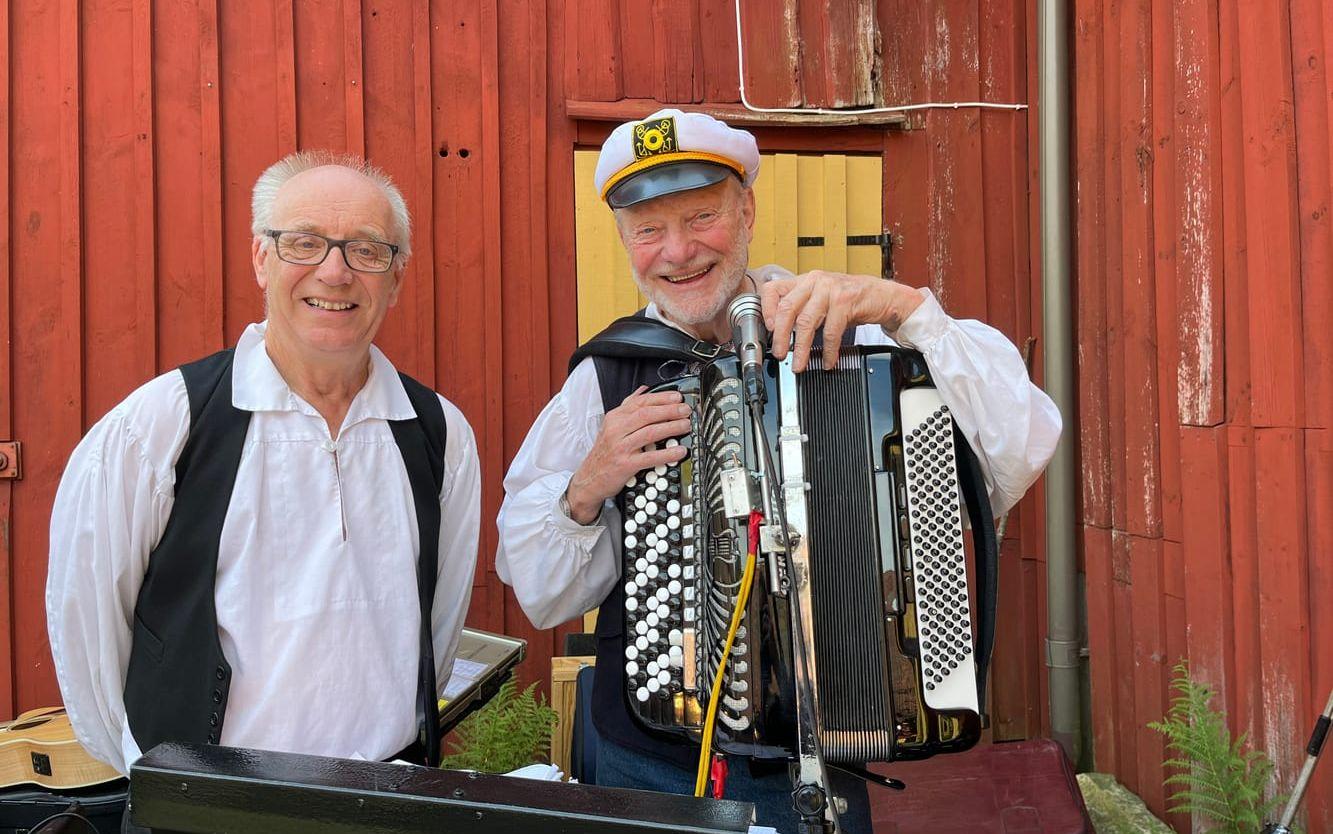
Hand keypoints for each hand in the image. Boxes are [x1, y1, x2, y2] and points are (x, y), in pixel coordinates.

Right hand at [565, 387, 691, 523]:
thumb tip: (643, 390)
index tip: (677, 397)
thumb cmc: (604, 452)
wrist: (589, 478)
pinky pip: (650, 457)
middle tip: (685, 410)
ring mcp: (620, 447)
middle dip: (669, 410)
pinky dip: (667, 453)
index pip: (640, 402)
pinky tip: (679, 451)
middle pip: (646, 414)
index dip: (661, 398)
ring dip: (671, 428)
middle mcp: (616, 430)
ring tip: (686, 426)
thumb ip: (628, 406)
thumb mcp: (611, 425)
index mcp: (615, 418)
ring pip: (650, 433)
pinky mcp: (625, 464)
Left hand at [760, 270, 924, 370]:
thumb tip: (780, 335)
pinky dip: (828, 350)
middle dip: (781, 336)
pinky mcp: (846, 300)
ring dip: (802, 348)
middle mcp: (815, 281)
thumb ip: (802, 310)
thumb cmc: (851, 300)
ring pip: (806, 321)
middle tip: (780, 354)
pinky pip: (831, 330)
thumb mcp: (821, 301)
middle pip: (787, 308)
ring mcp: (830, 289)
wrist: (883, 296)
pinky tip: (828, 361)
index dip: (766, 310)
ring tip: (800, 364)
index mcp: (804, 281)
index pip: (773, 289)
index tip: (768, 331)